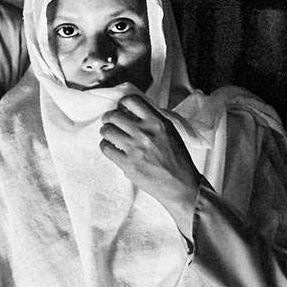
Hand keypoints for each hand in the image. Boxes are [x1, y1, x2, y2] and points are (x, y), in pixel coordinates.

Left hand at [99, 93, 204, 227]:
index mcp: (158, 122)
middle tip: (109, 121)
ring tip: (109, 135)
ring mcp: (135, 148)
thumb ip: (153, 121)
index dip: (122, 103)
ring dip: (105, 131)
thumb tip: (133, 112)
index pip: (132, 100)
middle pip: (115, 115)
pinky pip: (106, 148)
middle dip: (109, 117)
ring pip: (107, 130)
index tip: (121, 108)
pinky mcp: (127, 164)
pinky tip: (110, 147)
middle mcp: (145, 132)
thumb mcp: (171, 132)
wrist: (180, 185)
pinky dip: (105, 146)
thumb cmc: (178, 160)